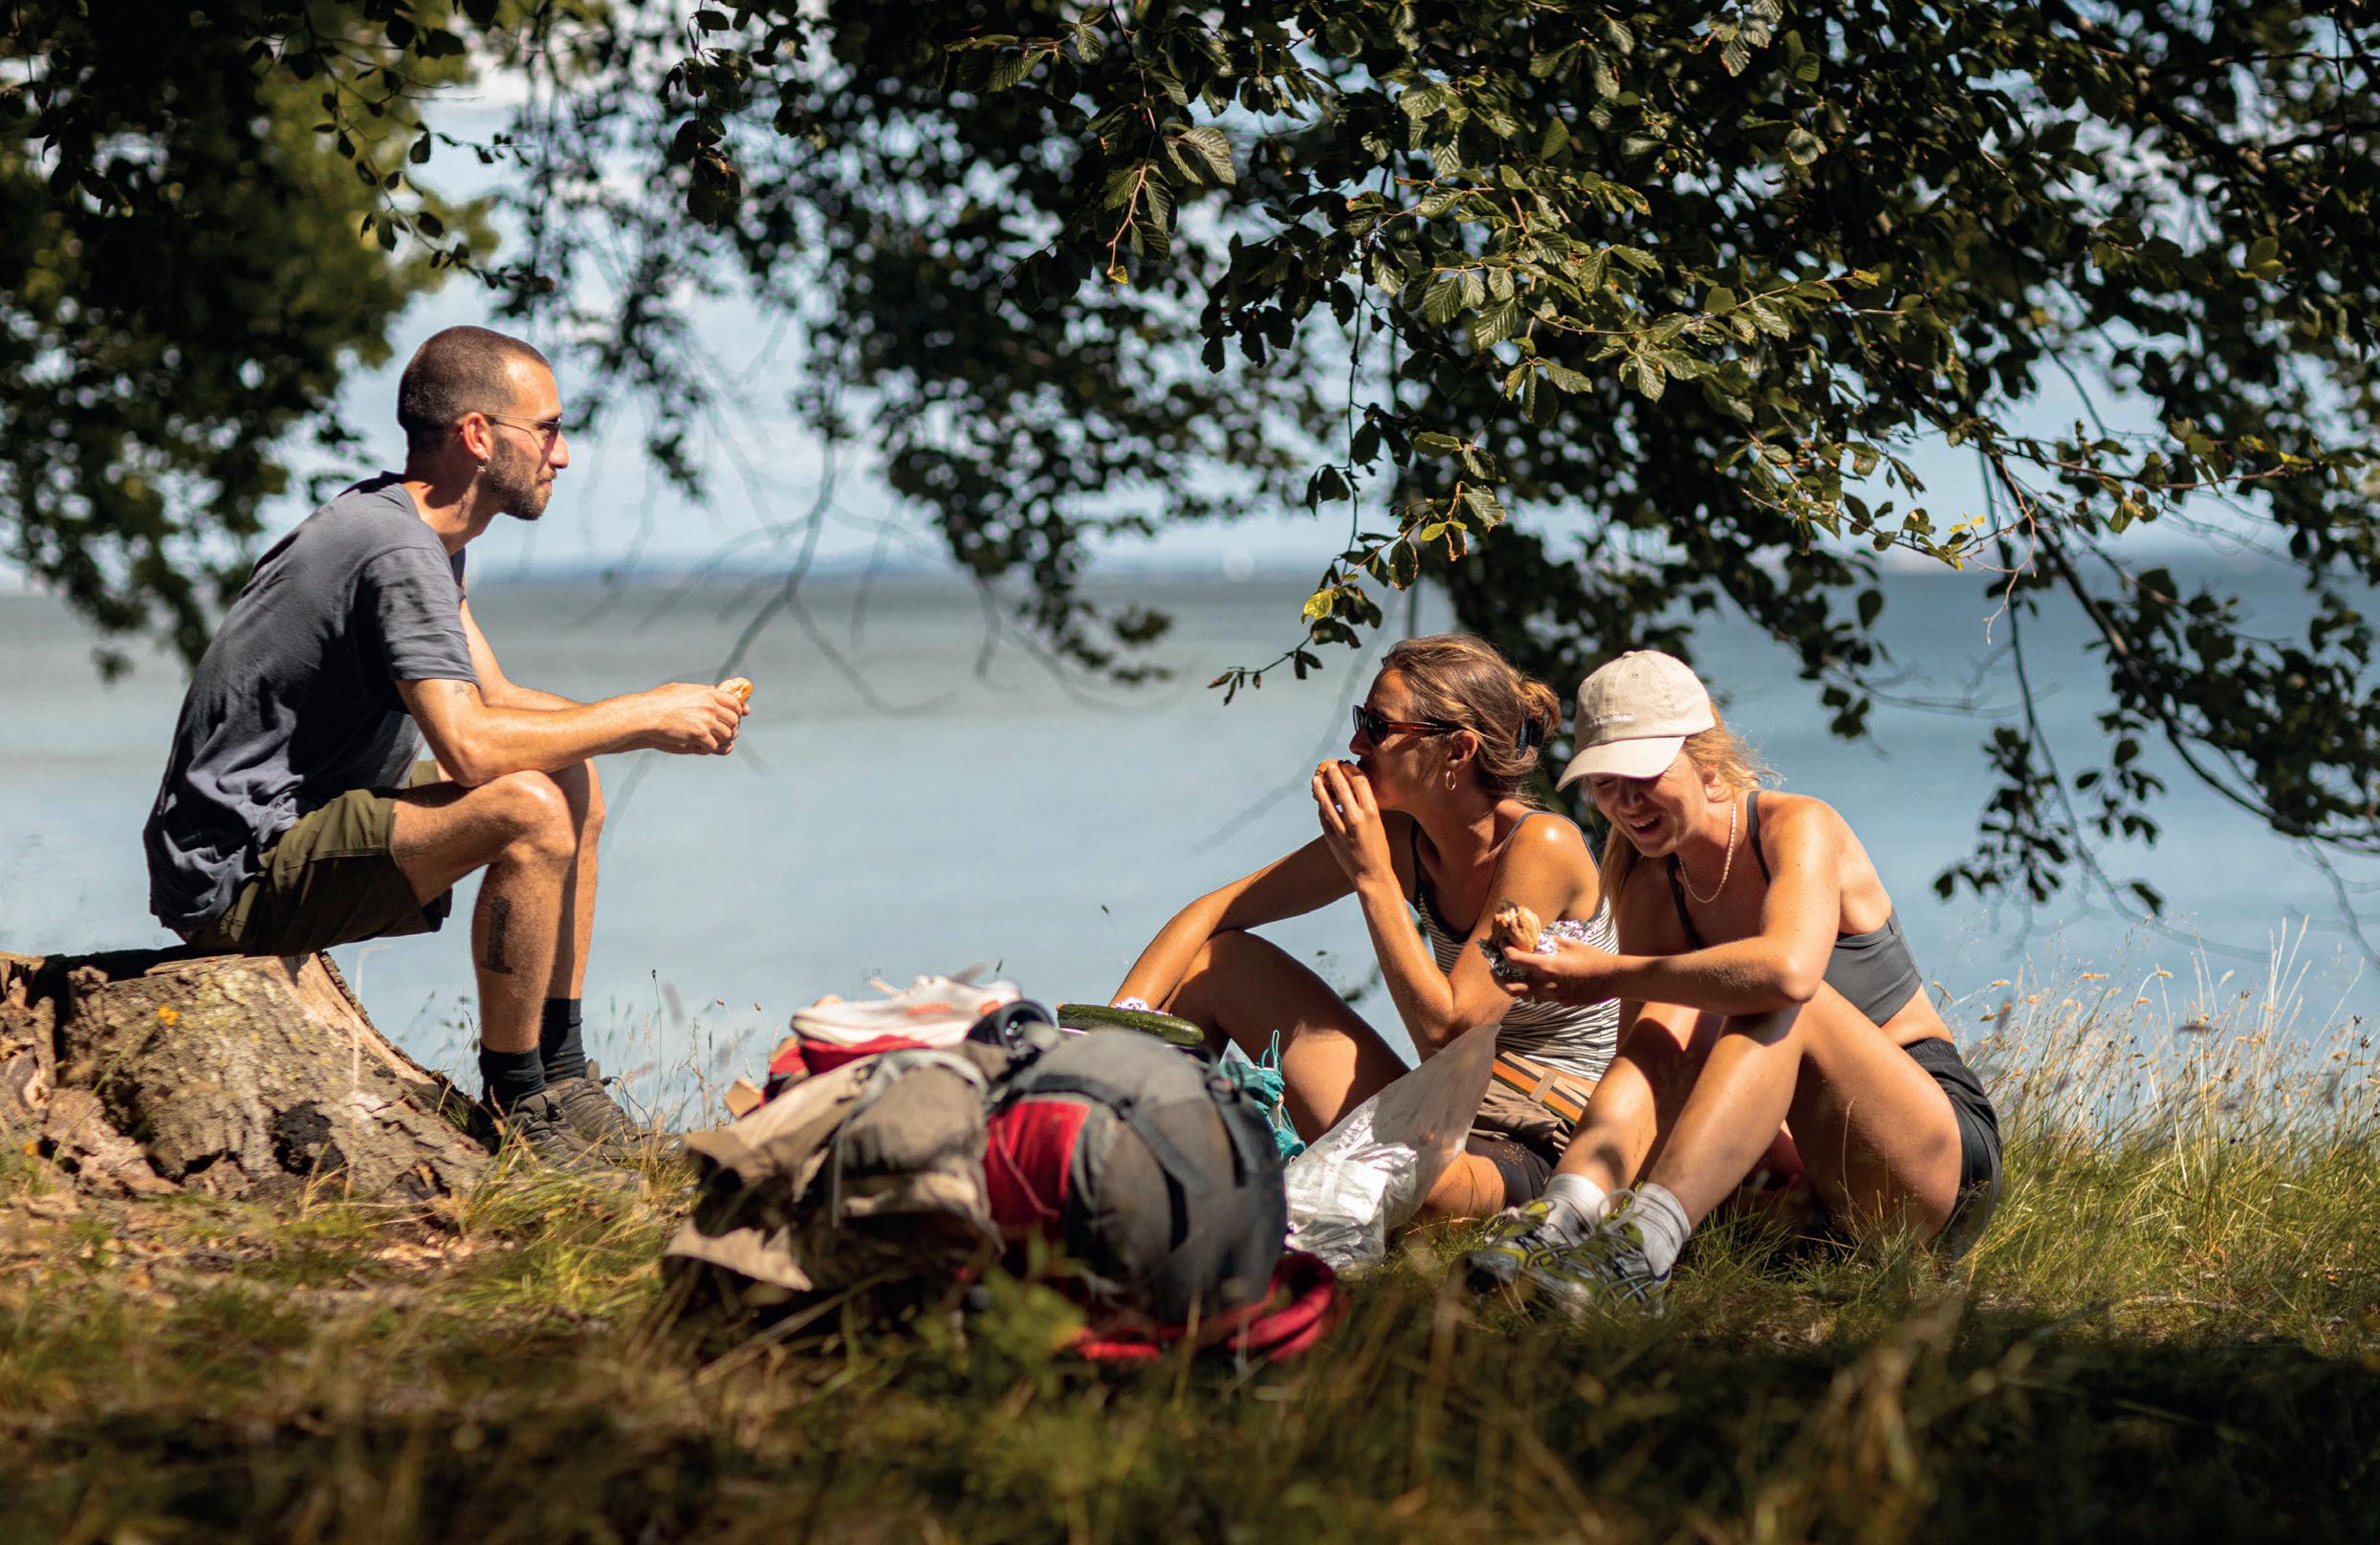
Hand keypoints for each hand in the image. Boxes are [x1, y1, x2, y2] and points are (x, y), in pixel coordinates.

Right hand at [641, 682, 744, 754]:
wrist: (646, 713)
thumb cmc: (658, 700)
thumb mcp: (682, 689)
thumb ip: (701, 691)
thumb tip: (713, 688)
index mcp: (708, 693)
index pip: (734, 702)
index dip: (738, 711)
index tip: (736, 717)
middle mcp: (710, 706)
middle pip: (734, 719)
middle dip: (731, 728)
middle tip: (723, 733)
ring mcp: (706, 720)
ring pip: (727, 734)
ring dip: (721, 740)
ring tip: (711, 742)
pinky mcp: (699, 734)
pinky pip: (713, 746)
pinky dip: (708, 749)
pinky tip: (700, 749)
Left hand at [1312, 759, 1394, 891]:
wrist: (1372, 875)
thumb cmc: (1379, 849)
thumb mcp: (1378, 824)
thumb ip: (1366, 807)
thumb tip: (1353, 789)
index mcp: (1372, 812)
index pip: (1360, 782)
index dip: (1351, 771)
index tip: (1346, 766)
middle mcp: (1356, 818)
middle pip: (1341, 787)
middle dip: (1334, 774)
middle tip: (1330, 766)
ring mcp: (1342, 829)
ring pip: (1326, 802)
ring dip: (1319, 788)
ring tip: (1316, 779)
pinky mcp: (1331, 838)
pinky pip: (1323, 817)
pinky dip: (1321, 808)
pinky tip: (1319, 801)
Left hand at [1496, 932, 1620, 1004]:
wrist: (1613, 979)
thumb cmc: (1594, 958)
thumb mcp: (1571, 943)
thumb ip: (1552, 942)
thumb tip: (1540, 939)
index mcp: (1546, 966)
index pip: (1515, 960)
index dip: (1505, 951)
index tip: (1502, 945)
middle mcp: (1545, 984)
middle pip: (1511, 988)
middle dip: (1499, 979)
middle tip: (1495, 971)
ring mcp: (1553, 996)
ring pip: (1525, 995)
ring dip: (1517, 986)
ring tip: (1513, 977)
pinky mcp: (1561, 1002)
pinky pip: (1542, 997)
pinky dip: (1536, 990)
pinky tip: (1539, 981)